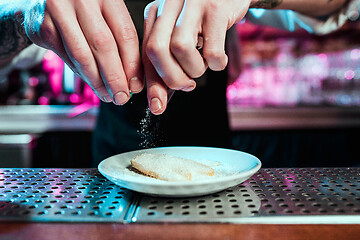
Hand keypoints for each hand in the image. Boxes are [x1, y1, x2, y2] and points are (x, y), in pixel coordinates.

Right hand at [24, 0, 142, 104]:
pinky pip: (65, 58)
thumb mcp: (108, 14)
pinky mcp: (42, 26)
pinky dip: (80, 74)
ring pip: (82, 56)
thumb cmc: (87, 8)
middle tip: (121, 97)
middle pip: (103, 46)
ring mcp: (58, 11)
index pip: (125, 34)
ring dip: (96, 81)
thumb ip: (121, 40)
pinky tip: (91, 82)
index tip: (135, 86)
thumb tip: (134, 81)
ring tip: (107, 96)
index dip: (132, 64)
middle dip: (115, 78)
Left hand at [143, 0, 250, 113]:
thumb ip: (169, 65)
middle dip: (170, 78)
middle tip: (187, 86)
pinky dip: (216, 64)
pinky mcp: (215, 8)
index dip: (151, 82)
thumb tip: (158, 101)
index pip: (145, 52)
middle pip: (156, 50)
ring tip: (204, 65)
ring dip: (194, 69)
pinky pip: (211, 49)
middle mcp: (169, 5)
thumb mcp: (182, 38)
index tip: (157, 105)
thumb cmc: (205, 22)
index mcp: (155, 13)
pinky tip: (219, 60)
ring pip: (180, 48)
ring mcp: (192, 4)